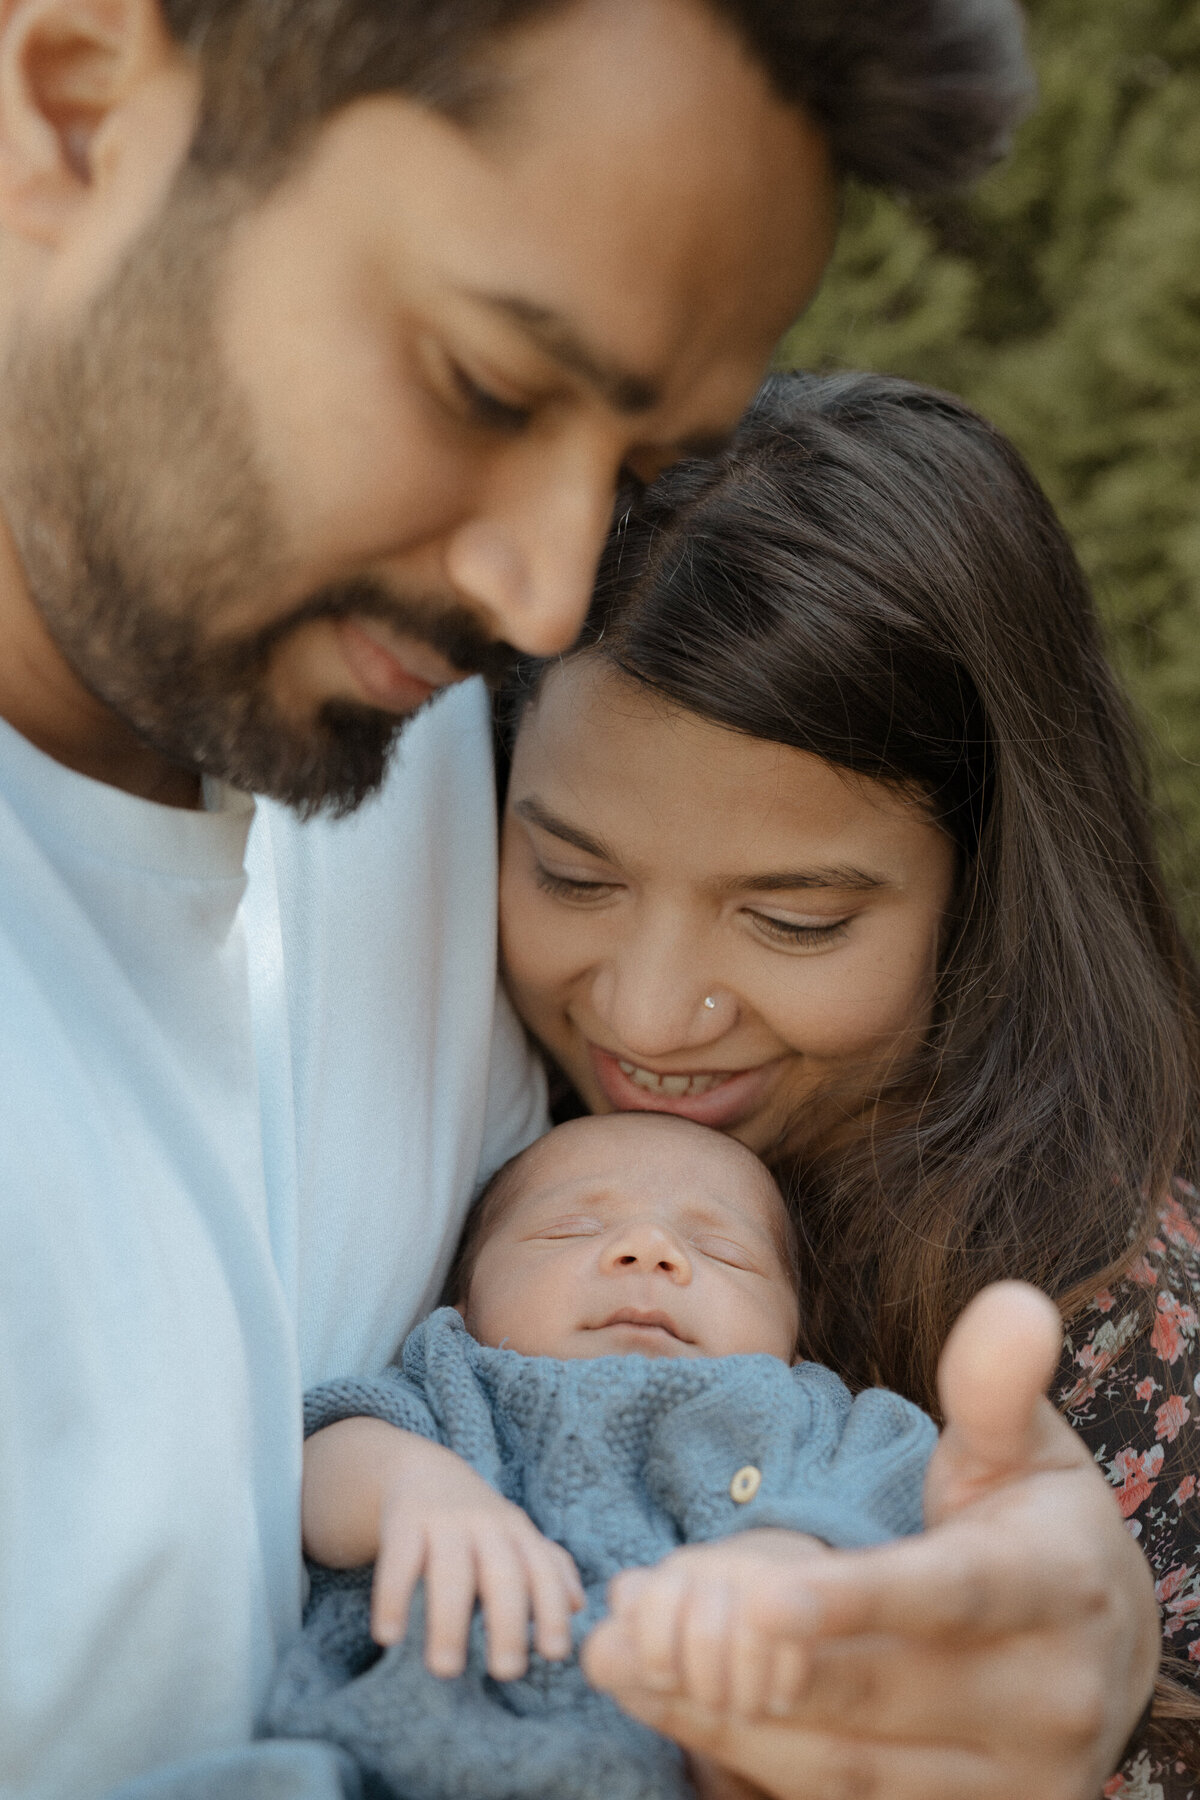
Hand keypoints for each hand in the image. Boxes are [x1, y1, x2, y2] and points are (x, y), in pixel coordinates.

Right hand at [303, 1419, 583, 1679]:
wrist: (423, 1471)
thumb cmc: (479, 1522)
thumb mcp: (516, 1536)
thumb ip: (547, 1568)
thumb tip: (577, 1605)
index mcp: (518, 1534)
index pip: (543, 1572)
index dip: (551, 1609)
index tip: (554, 1654)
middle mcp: (486, 1526)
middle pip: (504, 1575)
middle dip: (509, 1623)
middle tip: (506, 1672)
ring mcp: (444, 1523)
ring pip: (452, 1573)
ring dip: (450, 1621)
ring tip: (445, 1669)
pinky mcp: (404, 1522)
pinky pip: (400, 1561)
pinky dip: (394, 1597)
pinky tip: (389, 1636)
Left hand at [583, 1283, 1160, 1799]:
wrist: (1099, 1654)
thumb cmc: (1038, 1525)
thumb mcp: (1025, 1448)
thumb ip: (996, 1386)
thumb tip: (1013, 1300)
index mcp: (1056, 1591)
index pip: (951, 1598)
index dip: (857, 1600)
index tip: (761, 1597)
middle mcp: (1039, 1704)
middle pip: (878, 1694)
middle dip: (747, 1660)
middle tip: (635, 1619)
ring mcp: (998, 1782)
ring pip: (842, 1766)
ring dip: (718, 1717)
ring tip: (618, 1660)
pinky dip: (737, 1754)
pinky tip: (661, 1704)